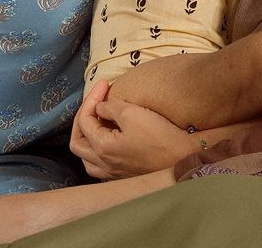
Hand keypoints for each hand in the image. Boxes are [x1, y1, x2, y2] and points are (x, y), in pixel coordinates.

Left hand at [70, 81, 192, 179]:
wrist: (183, 158)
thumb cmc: (159, 136)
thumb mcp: (132, 113)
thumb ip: (110, 108)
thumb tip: (100, 108)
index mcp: (102, 148)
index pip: (85, 120)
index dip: (92, 99)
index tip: (105, 84)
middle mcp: (103, 164)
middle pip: (78, 143)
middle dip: (82, 120)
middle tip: (94, 104)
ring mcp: (113, 174)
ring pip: (87, 160)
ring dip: (86, 141)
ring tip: (97, 126)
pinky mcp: (124, 177)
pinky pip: (101, 168)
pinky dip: (98, 155)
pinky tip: (108, 146)